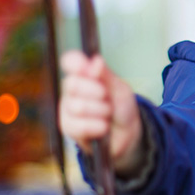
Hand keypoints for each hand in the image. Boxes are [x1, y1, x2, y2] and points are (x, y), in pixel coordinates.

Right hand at [59, 50, 142, 169]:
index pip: (70, 61)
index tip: (86, 67)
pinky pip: (79, 126)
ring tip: (107, 115)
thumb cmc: (122, 108)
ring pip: (78, 107)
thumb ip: (107, 76)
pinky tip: (102, 127)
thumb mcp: (120, 90)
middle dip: (97, 93)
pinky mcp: (68, 127)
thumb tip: (96, 60)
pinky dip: (97, 127)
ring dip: (101, 112)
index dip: (75, 63)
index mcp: (84, 75)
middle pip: (72, 84)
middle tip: (107, 99)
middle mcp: (72, 90)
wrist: (127, 134)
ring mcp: (68, 108)